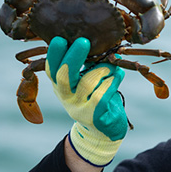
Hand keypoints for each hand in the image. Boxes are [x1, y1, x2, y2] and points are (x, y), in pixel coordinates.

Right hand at [45, 37, 127, 166]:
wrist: (103, 132)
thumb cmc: (96, 100)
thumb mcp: (85, 84)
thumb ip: (86, 66)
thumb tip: (94, 41)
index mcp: (61, 87)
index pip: (52, 70)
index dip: (54, 55)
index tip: (60, 39)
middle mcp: (66, 98)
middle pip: (64, 75)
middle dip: (73, 57)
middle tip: (83, 41)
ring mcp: (79, 108)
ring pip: (87, 82)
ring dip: (102, 69)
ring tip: (112, 64)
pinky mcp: (95, 115)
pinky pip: (103, 93)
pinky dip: (113, 80)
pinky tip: (118, 74)